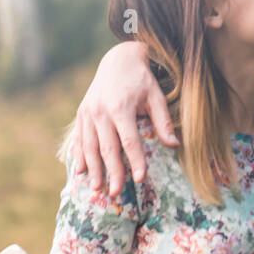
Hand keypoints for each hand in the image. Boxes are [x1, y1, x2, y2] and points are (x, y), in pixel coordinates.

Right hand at [72, 41, 178, 196]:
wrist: (118, 60)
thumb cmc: (141, 79)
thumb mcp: (155, 95)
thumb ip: (163, 121)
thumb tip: (174, 144)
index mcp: (120, 107)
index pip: (129, 141)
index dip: (134, 161)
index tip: (140, 179)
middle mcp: (100, 112)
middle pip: (106, 148)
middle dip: (111, 172)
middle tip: (116, 193)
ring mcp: (88, 113)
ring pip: (89, 146)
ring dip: (92, 169)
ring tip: (97, 188)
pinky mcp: (81, 113)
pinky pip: (79, 139)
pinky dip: (79, 156)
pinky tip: (80, 172)